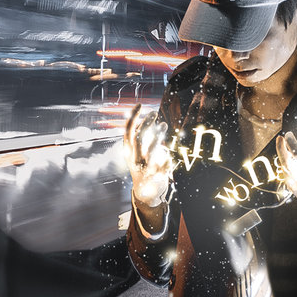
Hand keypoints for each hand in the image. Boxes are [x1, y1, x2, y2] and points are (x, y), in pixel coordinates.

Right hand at [126, 108, 175, 226]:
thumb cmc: (141, 166)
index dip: (133, 117)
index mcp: (128, 152)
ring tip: (164, 124)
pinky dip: (166, 159)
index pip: (128, 132)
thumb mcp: (135, 152)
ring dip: (158, 136)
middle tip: (154, 112)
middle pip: (139, 138)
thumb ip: (139, 136)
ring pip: (151, 150)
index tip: (140, 104)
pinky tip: (168, 154)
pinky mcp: (156, 176)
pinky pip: (163, 165)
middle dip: (146, 123)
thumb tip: (146, 119)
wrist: (144, 192)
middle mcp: (135, 159)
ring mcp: (145, 168)